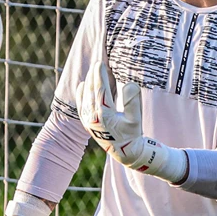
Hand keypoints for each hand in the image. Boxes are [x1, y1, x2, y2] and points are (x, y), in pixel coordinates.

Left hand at [76, 62, 187, 180]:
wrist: (124, 152)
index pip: (100, 90)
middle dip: (93, 76)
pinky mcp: (86, 123)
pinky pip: (80, 105)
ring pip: (85, 97)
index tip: (100, 64)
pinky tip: (82, 85)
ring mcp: (88, 120)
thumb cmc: (132, 134)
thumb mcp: (136, 119)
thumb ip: (133, 102)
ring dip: (88, 83)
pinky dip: (81, 94)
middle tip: (97, 64)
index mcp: (105, 115)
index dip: (99, 76)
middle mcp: (93, 117)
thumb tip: (129, 84)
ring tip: (92, 72)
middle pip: (91, 91)